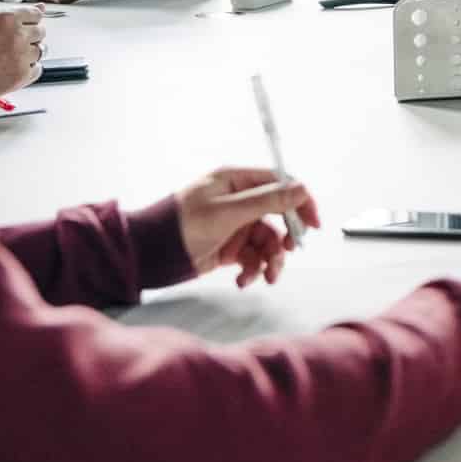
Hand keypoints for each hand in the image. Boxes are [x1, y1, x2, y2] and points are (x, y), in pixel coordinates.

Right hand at [0, 6, 45, 98]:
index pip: (36, 14)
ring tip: (8, 58)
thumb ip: (17, 15)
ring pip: (40, 51)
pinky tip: (13, 68)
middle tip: (12, 45)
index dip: (30, 22)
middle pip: (40, 32)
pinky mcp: (23, 74)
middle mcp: (17, 35)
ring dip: (29, 54)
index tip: (26, 27)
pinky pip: (38, 69)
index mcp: (7, 18)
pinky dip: (29, 70)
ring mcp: (22, 55)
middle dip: (30, 37)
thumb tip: (41, 7)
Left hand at [175, 167, 322, 288]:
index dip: (300, 202)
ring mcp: (235, 225)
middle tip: (288, 251)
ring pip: (267, 241)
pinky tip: (242, 280)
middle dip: (285, 237)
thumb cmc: (180, 225)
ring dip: (270, 260)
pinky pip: (253, 258)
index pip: (280, 184)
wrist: (148, 256)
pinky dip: (253, 271)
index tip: (312, 224)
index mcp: (236, 181)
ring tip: (266, 277)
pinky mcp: (229, 248)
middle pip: (278, 215)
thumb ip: (266, 201)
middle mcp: (238, 201)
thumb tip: (300, 190)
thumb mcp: (227, 212)